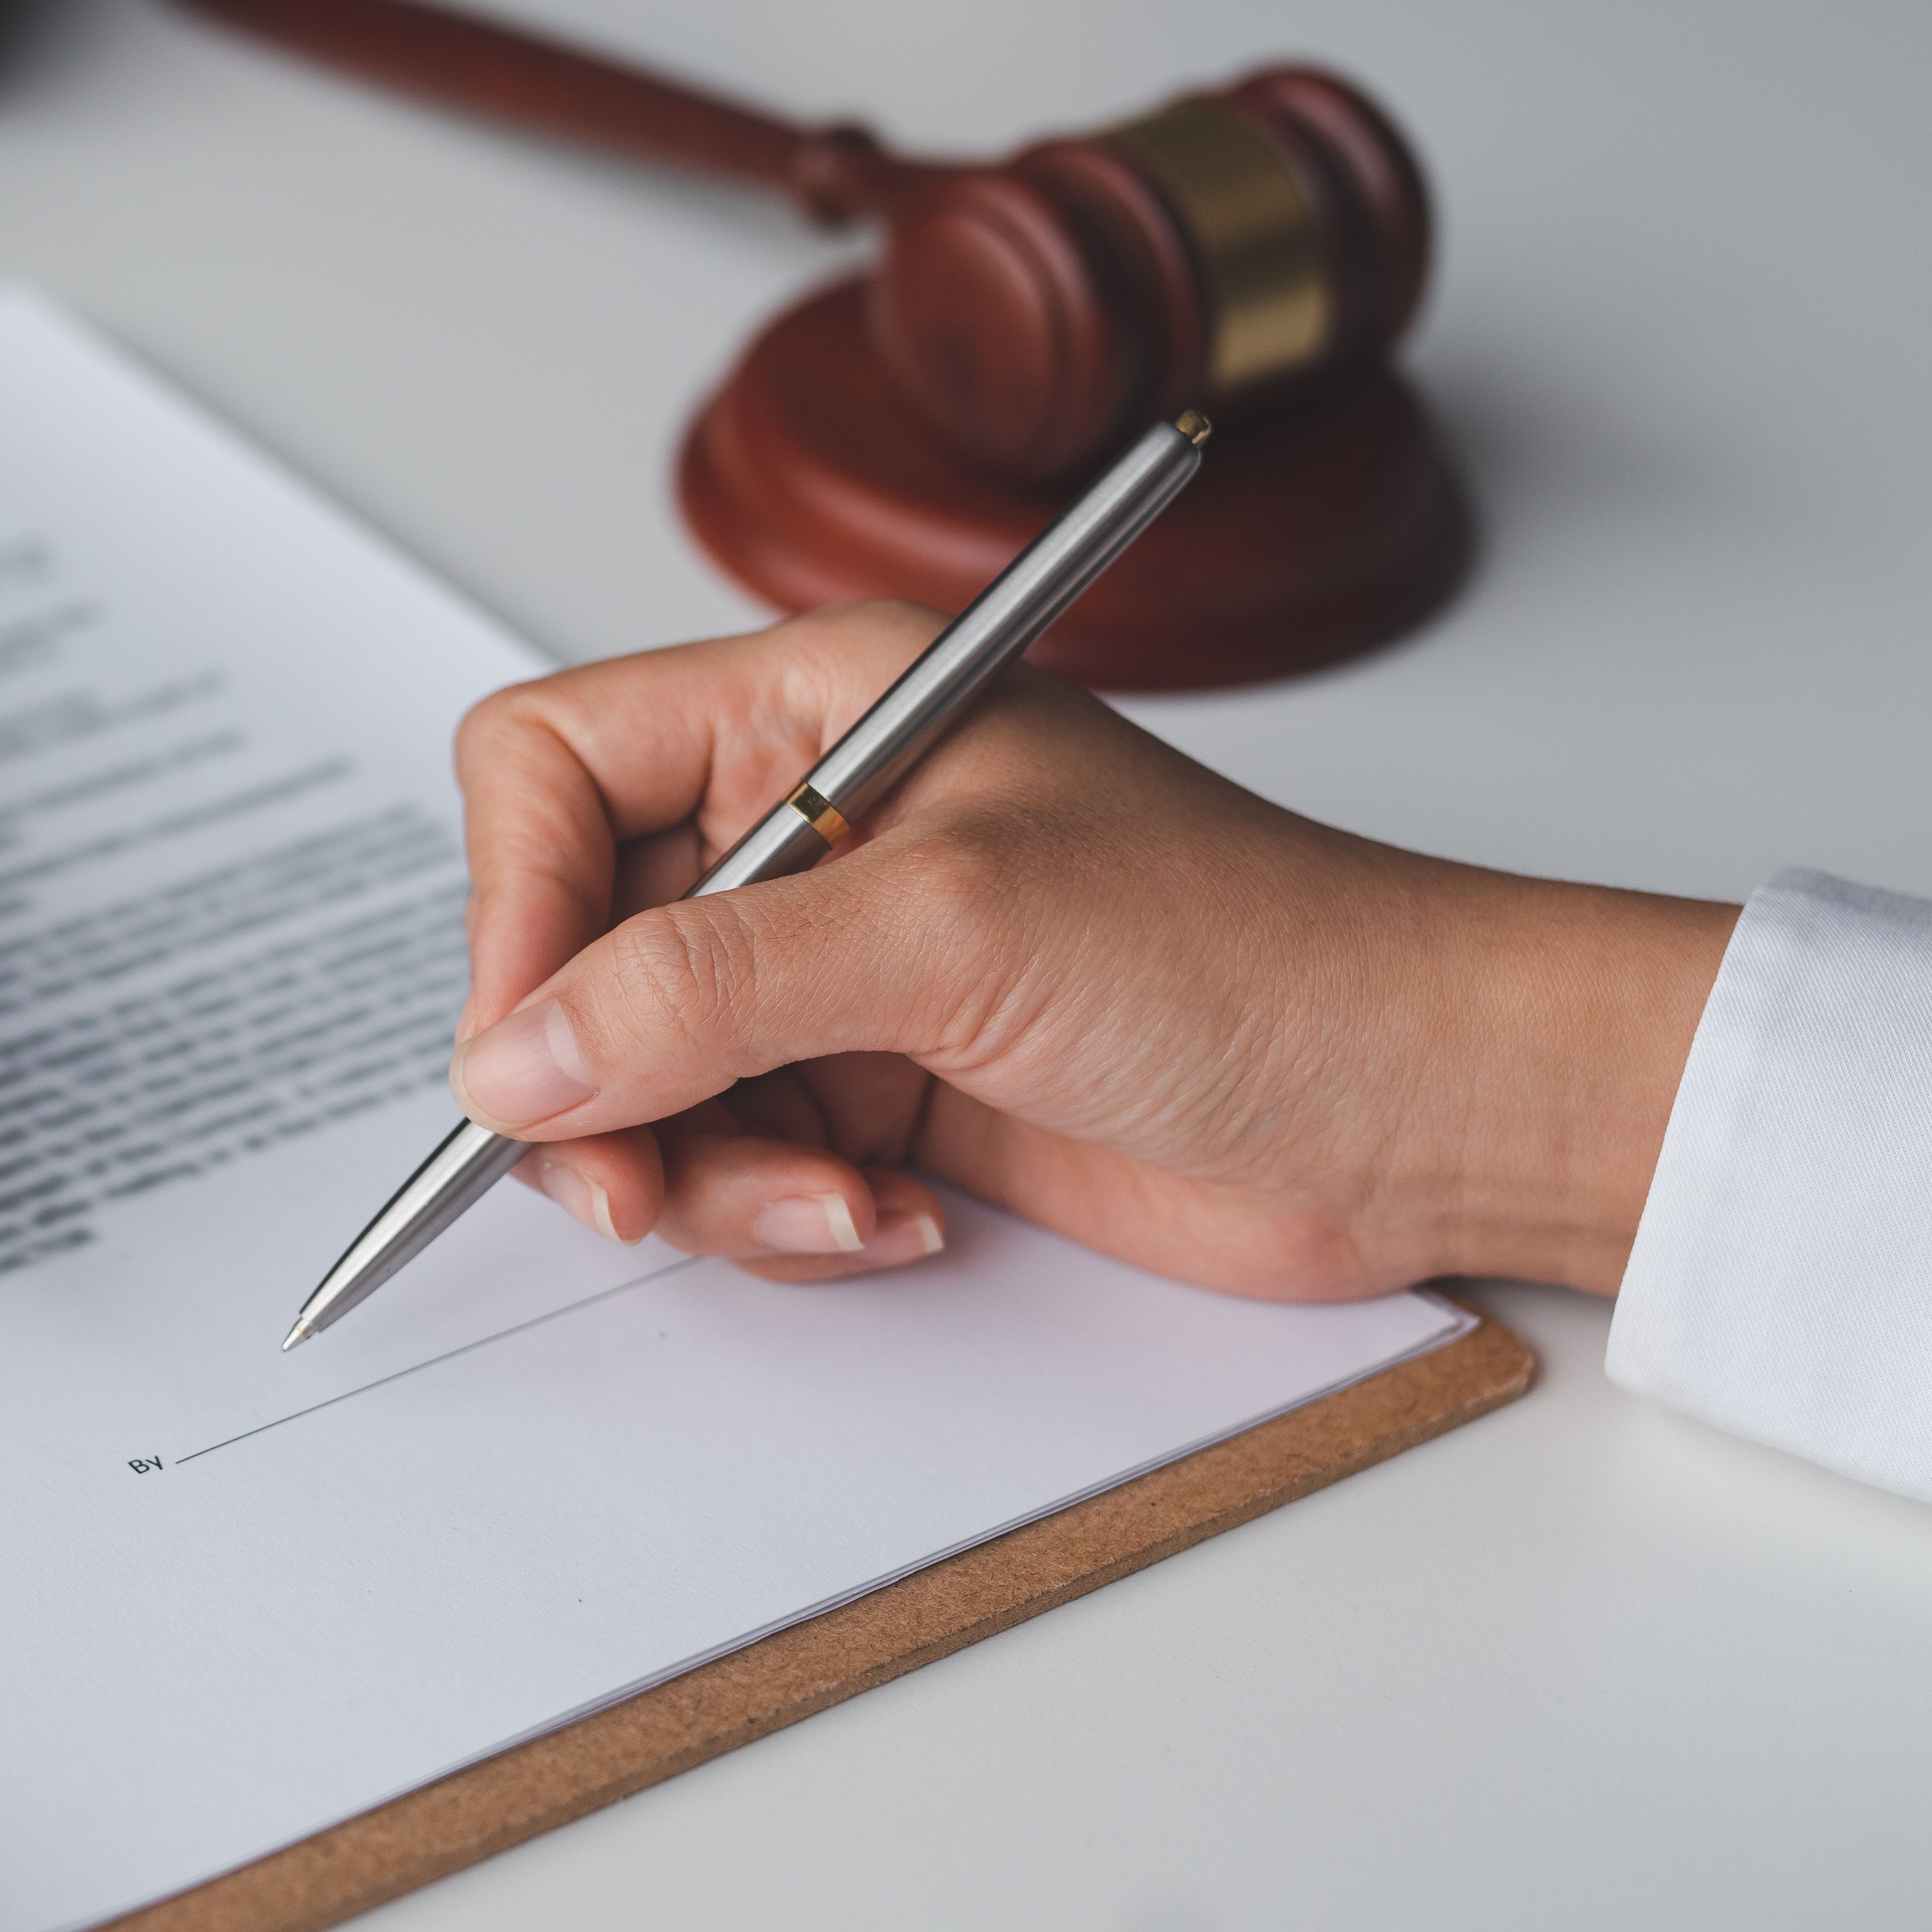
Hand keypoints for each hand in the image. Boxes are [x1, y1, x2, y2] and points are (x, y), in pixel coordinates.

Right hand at [444, 603, 1735, 1296]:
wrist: (1418, 1106)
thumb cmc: (1252, 953)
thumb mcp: (953, 936)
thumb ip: (710, 988)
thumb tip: (516, 1059)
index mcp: (809, 711)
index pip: (549, 773)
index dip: (513, 911)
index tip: (534, 1050)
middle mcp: (799, 831)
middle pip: (570, 952)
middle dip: (599, 1086)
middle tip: (640, 1188)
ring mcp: (831, 973)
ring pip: (635, 1086)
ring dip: (705, 1176)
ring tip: (837, 1204)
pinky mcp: (870, 1094)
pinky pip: (729, 1166)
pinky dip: (783, 1217)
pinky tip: (897, 1220)